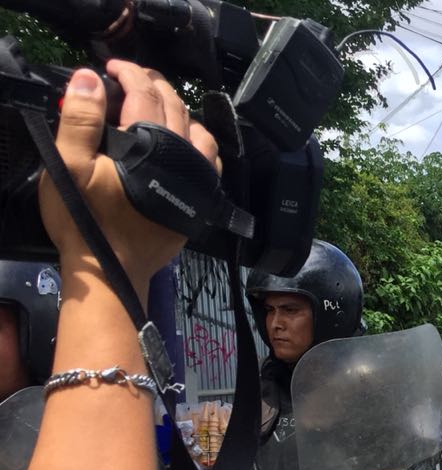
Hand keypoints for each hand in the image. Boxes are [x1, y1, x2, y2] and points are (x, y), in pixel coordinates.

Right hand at [39, 61, 219, 295]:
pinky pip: (211, 162)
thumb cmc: (86, 219)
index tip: (112, 67)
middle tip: (133, 77)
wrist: (112, 269)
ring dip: (181, 111)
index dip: (128, 72)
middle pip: (175, 106)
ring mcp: (194, 180)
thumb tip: (91, 78)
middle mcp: (179, 158)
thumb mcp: (68, 165)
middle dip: (154, 84)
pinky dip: (200, 142)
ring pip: (200, 132)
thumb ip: (81, 118)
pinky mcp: (199, 200)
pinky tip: (187, 142)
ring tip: (159, 104)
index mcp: (147, 144)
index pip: (143, 92)